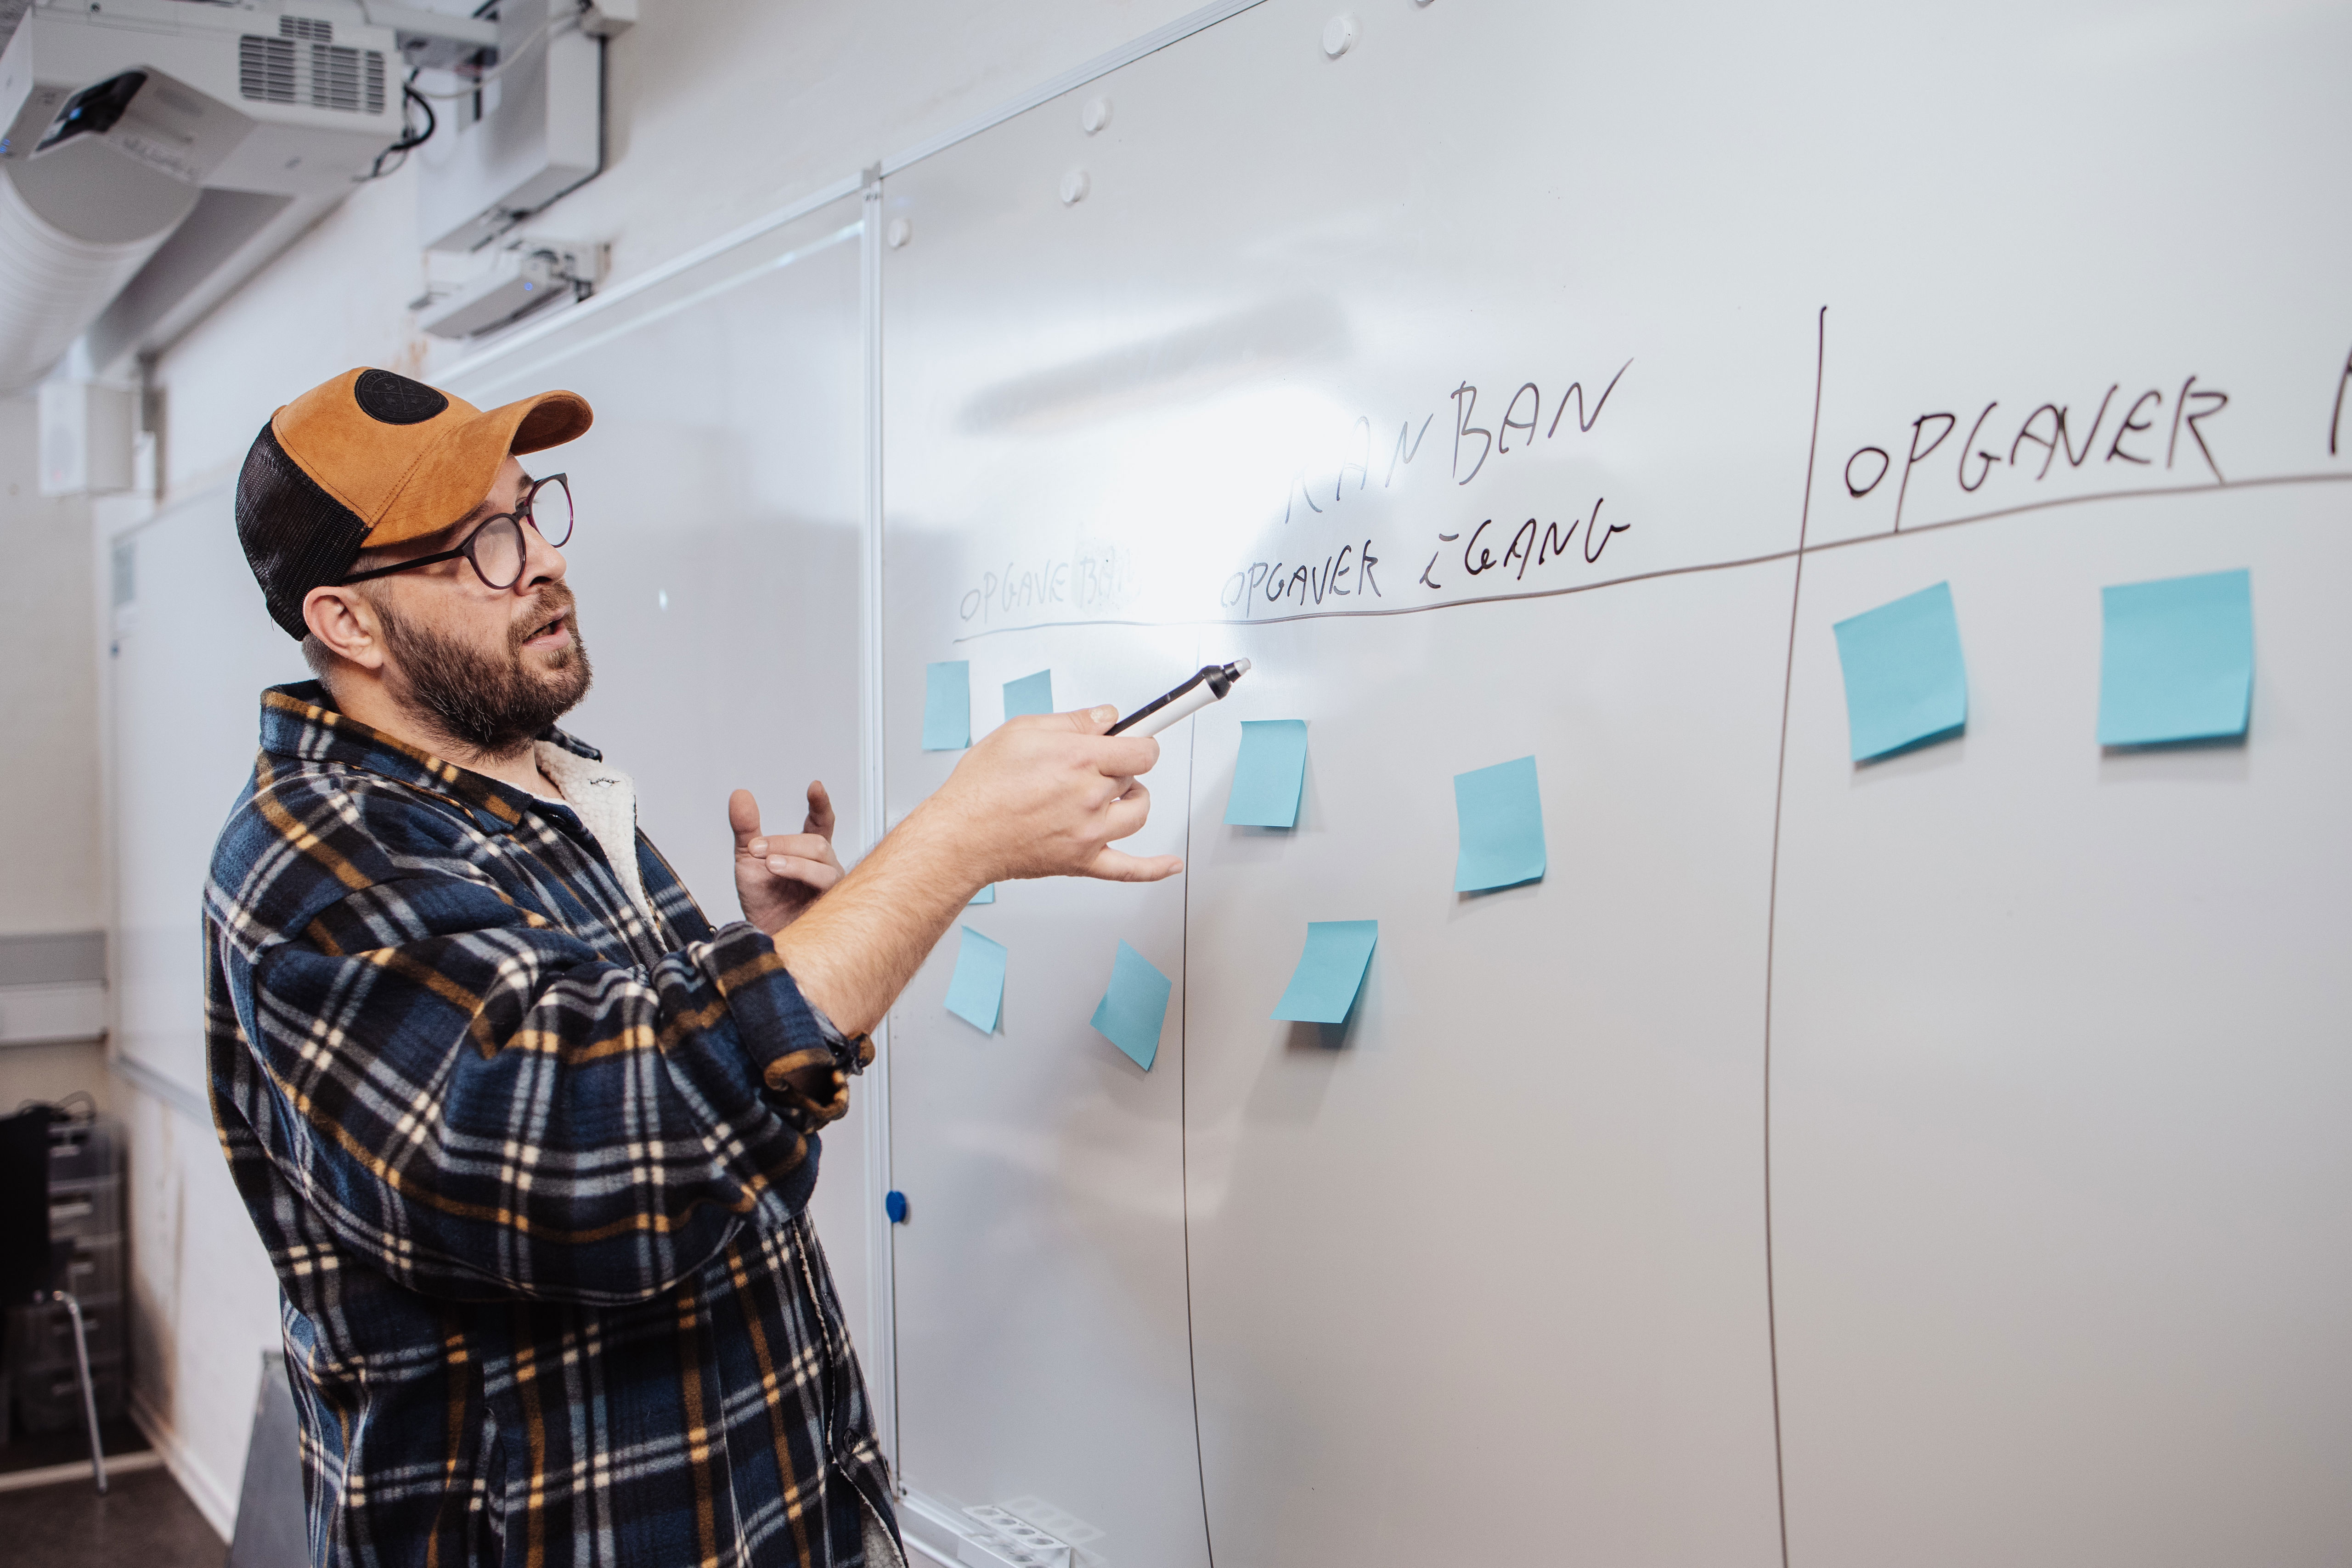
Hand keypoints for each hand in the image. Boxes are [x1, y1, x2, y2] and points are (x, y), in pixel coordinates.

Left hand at [733, 782, 844, 933]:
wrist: (763, 936)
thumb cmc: (763, 901)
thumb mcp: (748, 858)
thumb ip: (746, 827)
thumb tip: (740, 795)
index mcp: (807, 853)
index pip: (821, 823)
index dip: (820, 805)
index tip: (815, 787)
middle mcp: (824, 867)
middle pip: (817, 843)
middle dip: (786, 843)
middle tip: (758, 849)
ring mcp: (831, 887)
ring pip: (824, 865)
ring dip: (795, 861)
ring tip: (770, 865)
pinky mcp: (832, 907)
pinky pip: (827, 888)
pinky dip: (803, 877)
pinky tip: (785, 880)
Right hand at [917, 706, 1183, 886]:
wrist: (961, 835)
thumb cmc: (982, 786)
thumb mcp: (1021, 731)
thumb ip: (1071, 721)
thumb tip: (1105, 717)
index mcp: (1078, 760)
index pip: (1140, 748)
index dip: (1139, 740)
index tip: (1137, 738)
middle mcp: (1089, 796)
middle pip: (1133, 777)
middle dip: (1117, 767)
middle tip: (1090, 765)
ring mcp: (1090, 832)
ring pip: (1138, 813)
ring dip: (1132, 800)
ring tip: (1112, 794)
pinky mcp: (1083, 861)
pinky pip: (1129, 870)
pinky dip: (1155, 869)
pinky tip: (1171, 864)